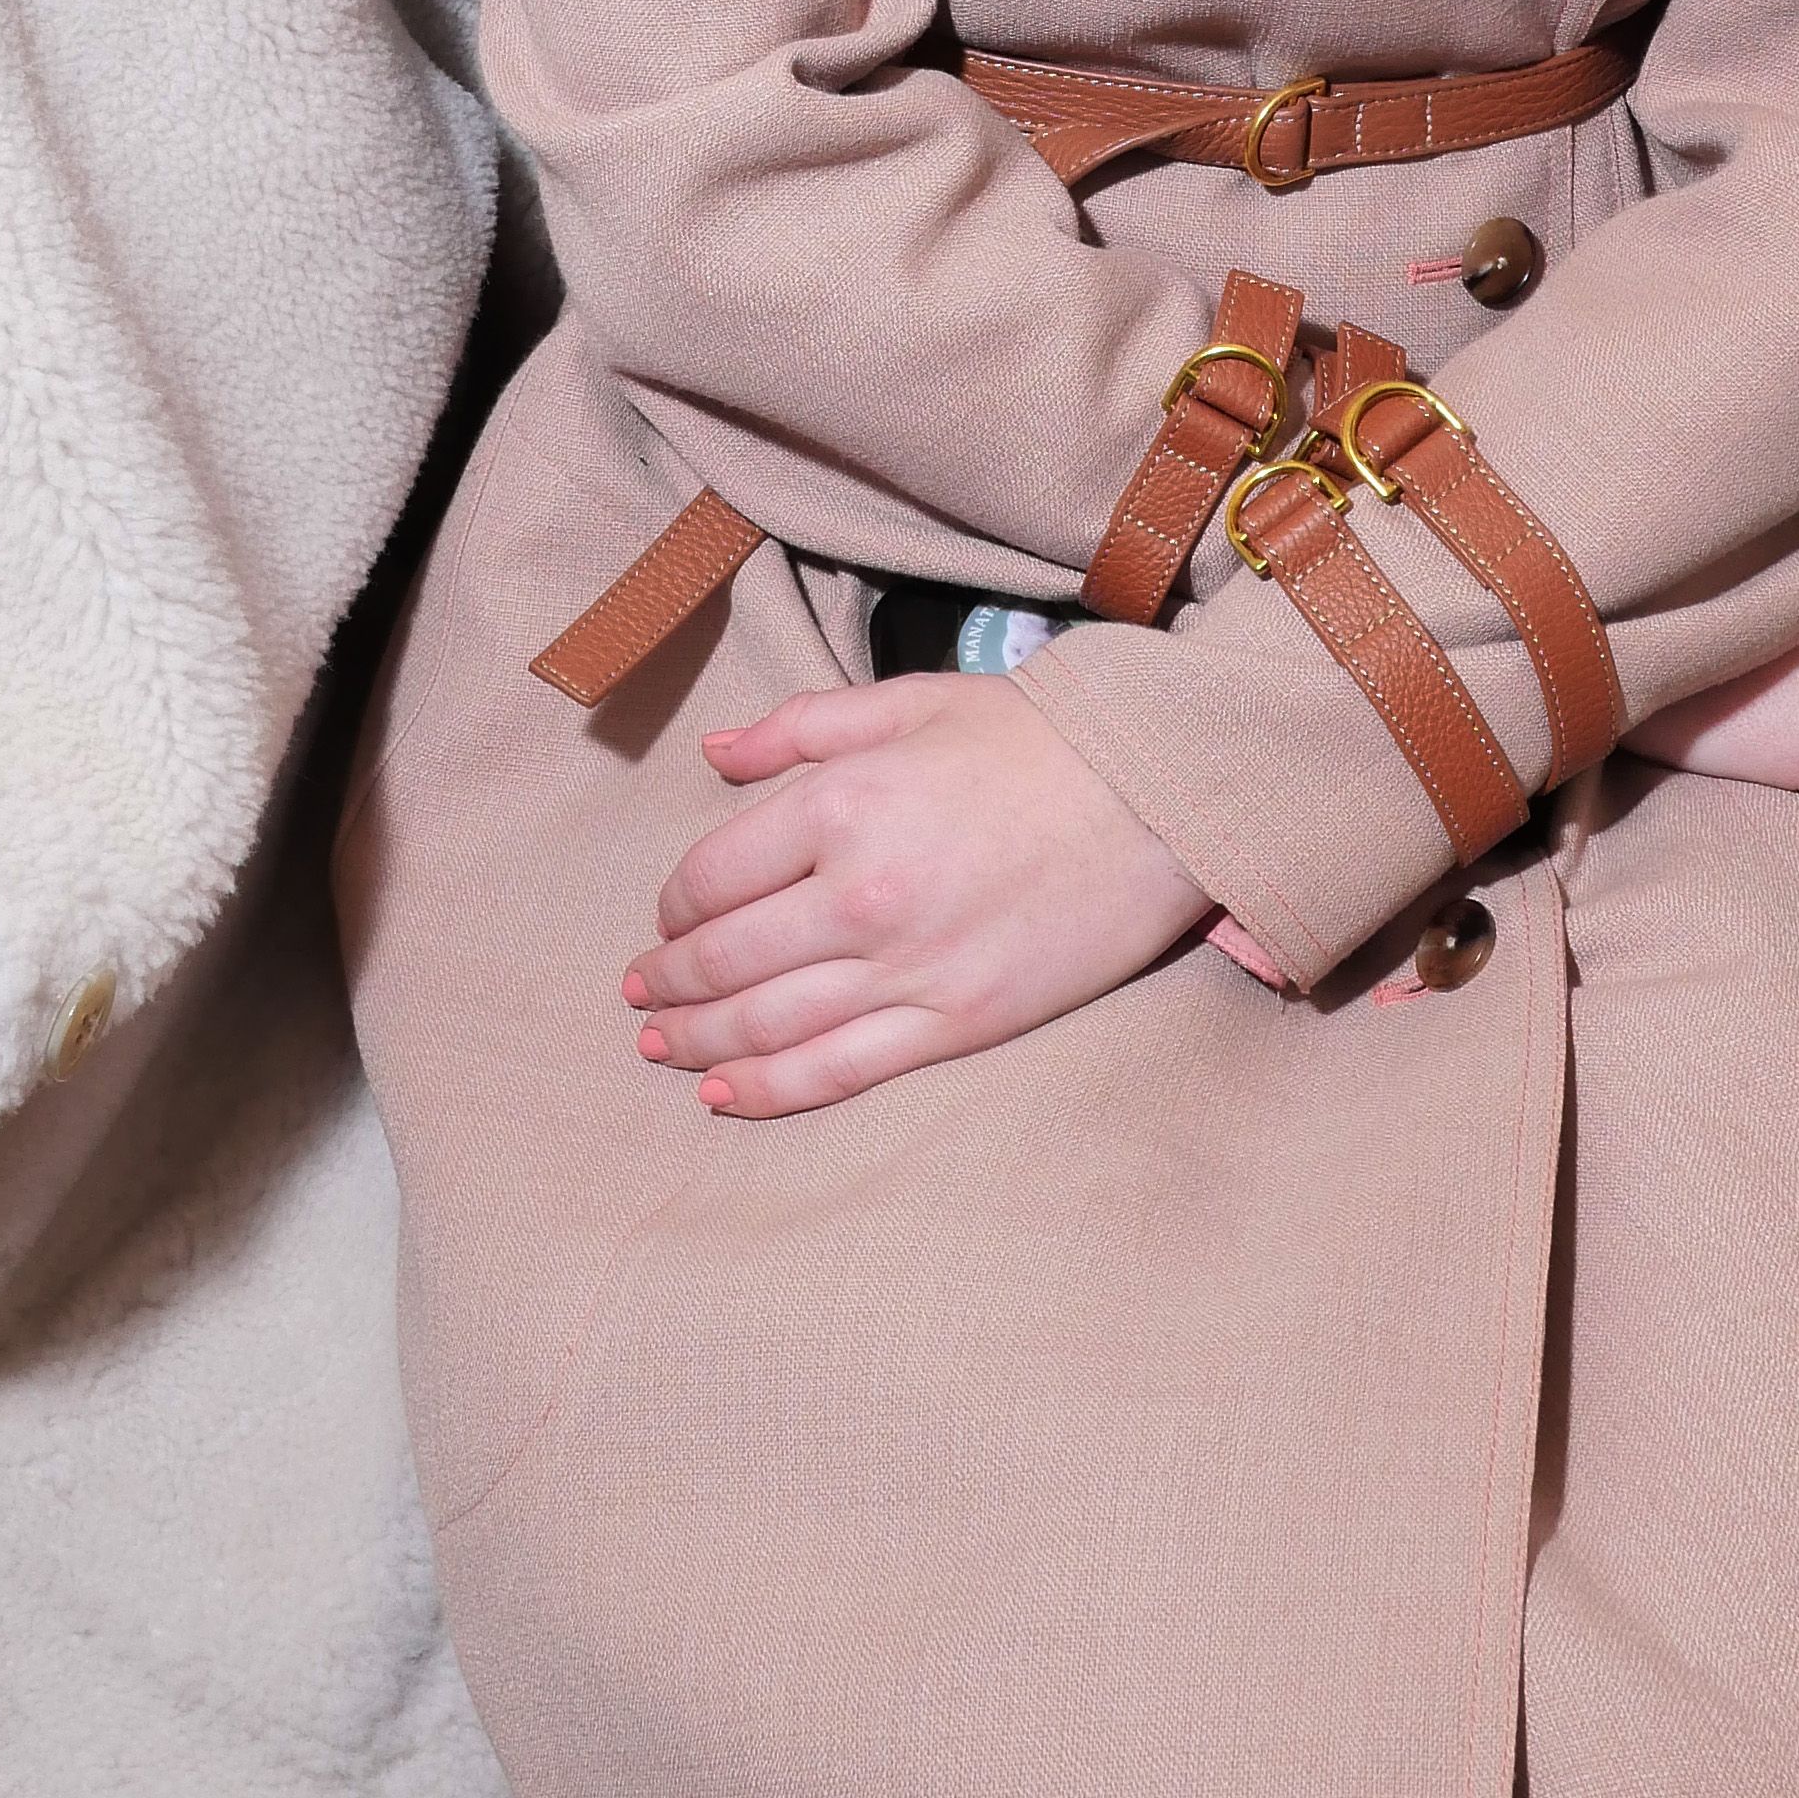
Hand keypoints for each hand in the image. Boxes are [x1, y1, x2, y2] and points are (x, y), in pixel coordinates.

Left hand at [625, 672, 1209, 1117]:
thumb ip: (803, 725)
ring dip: (699, 1042)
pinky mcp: (955, 1023)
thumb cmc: (1035, 738)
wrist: (1158, 797)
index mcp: (841, 804)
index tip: (667, 916)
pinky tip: (725, 1096)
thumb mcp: (911, 701)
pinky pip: (837, 1071)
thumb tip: (715, 753)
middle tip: (640, 991)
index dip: (674, 904)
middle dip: (669, 981)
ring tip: (661, 1046)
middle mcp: (859, 895)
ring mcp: (907, 969)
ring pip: (766, 1025)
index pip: (713, 875)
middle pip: (725, 959)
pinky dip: (768, 1091)